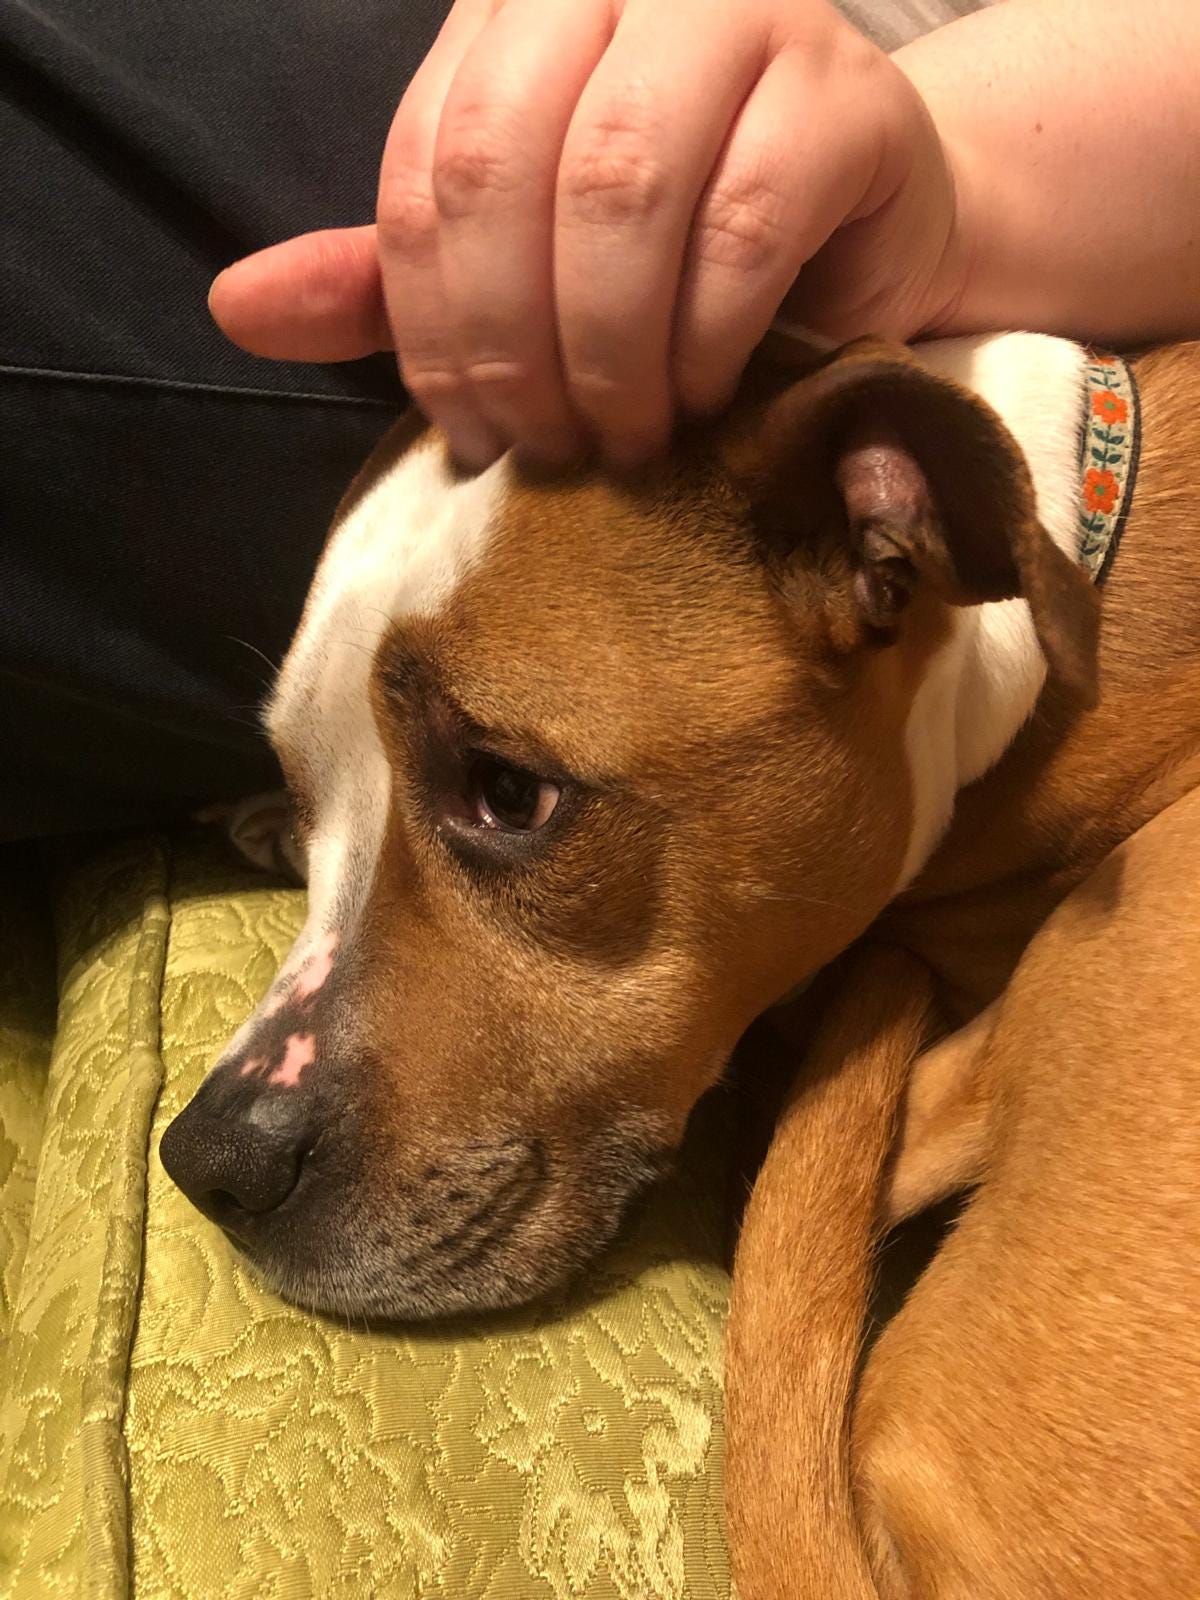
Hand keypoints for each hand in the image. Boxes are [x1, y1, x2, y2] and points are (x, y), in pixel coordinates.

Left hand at [209, 0, 965, 469]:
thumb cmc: (680, 254)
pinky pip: (741, 228)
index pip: (427, 164)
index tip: (469, 433)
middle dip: (512, 344)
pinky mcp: (846, 93)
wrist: (863, 234)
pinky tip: (699, 394)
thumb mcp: (519, 267)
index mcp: (517, 15)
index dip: (431, 320)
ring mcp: (741, 16)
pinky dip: (703, 341)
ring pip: (619, 187)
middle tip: (548, 451)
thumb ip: (389, 279)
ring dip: (604, 351)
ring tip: (620, 437)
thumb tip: (235, 311)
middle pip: (506, 165)